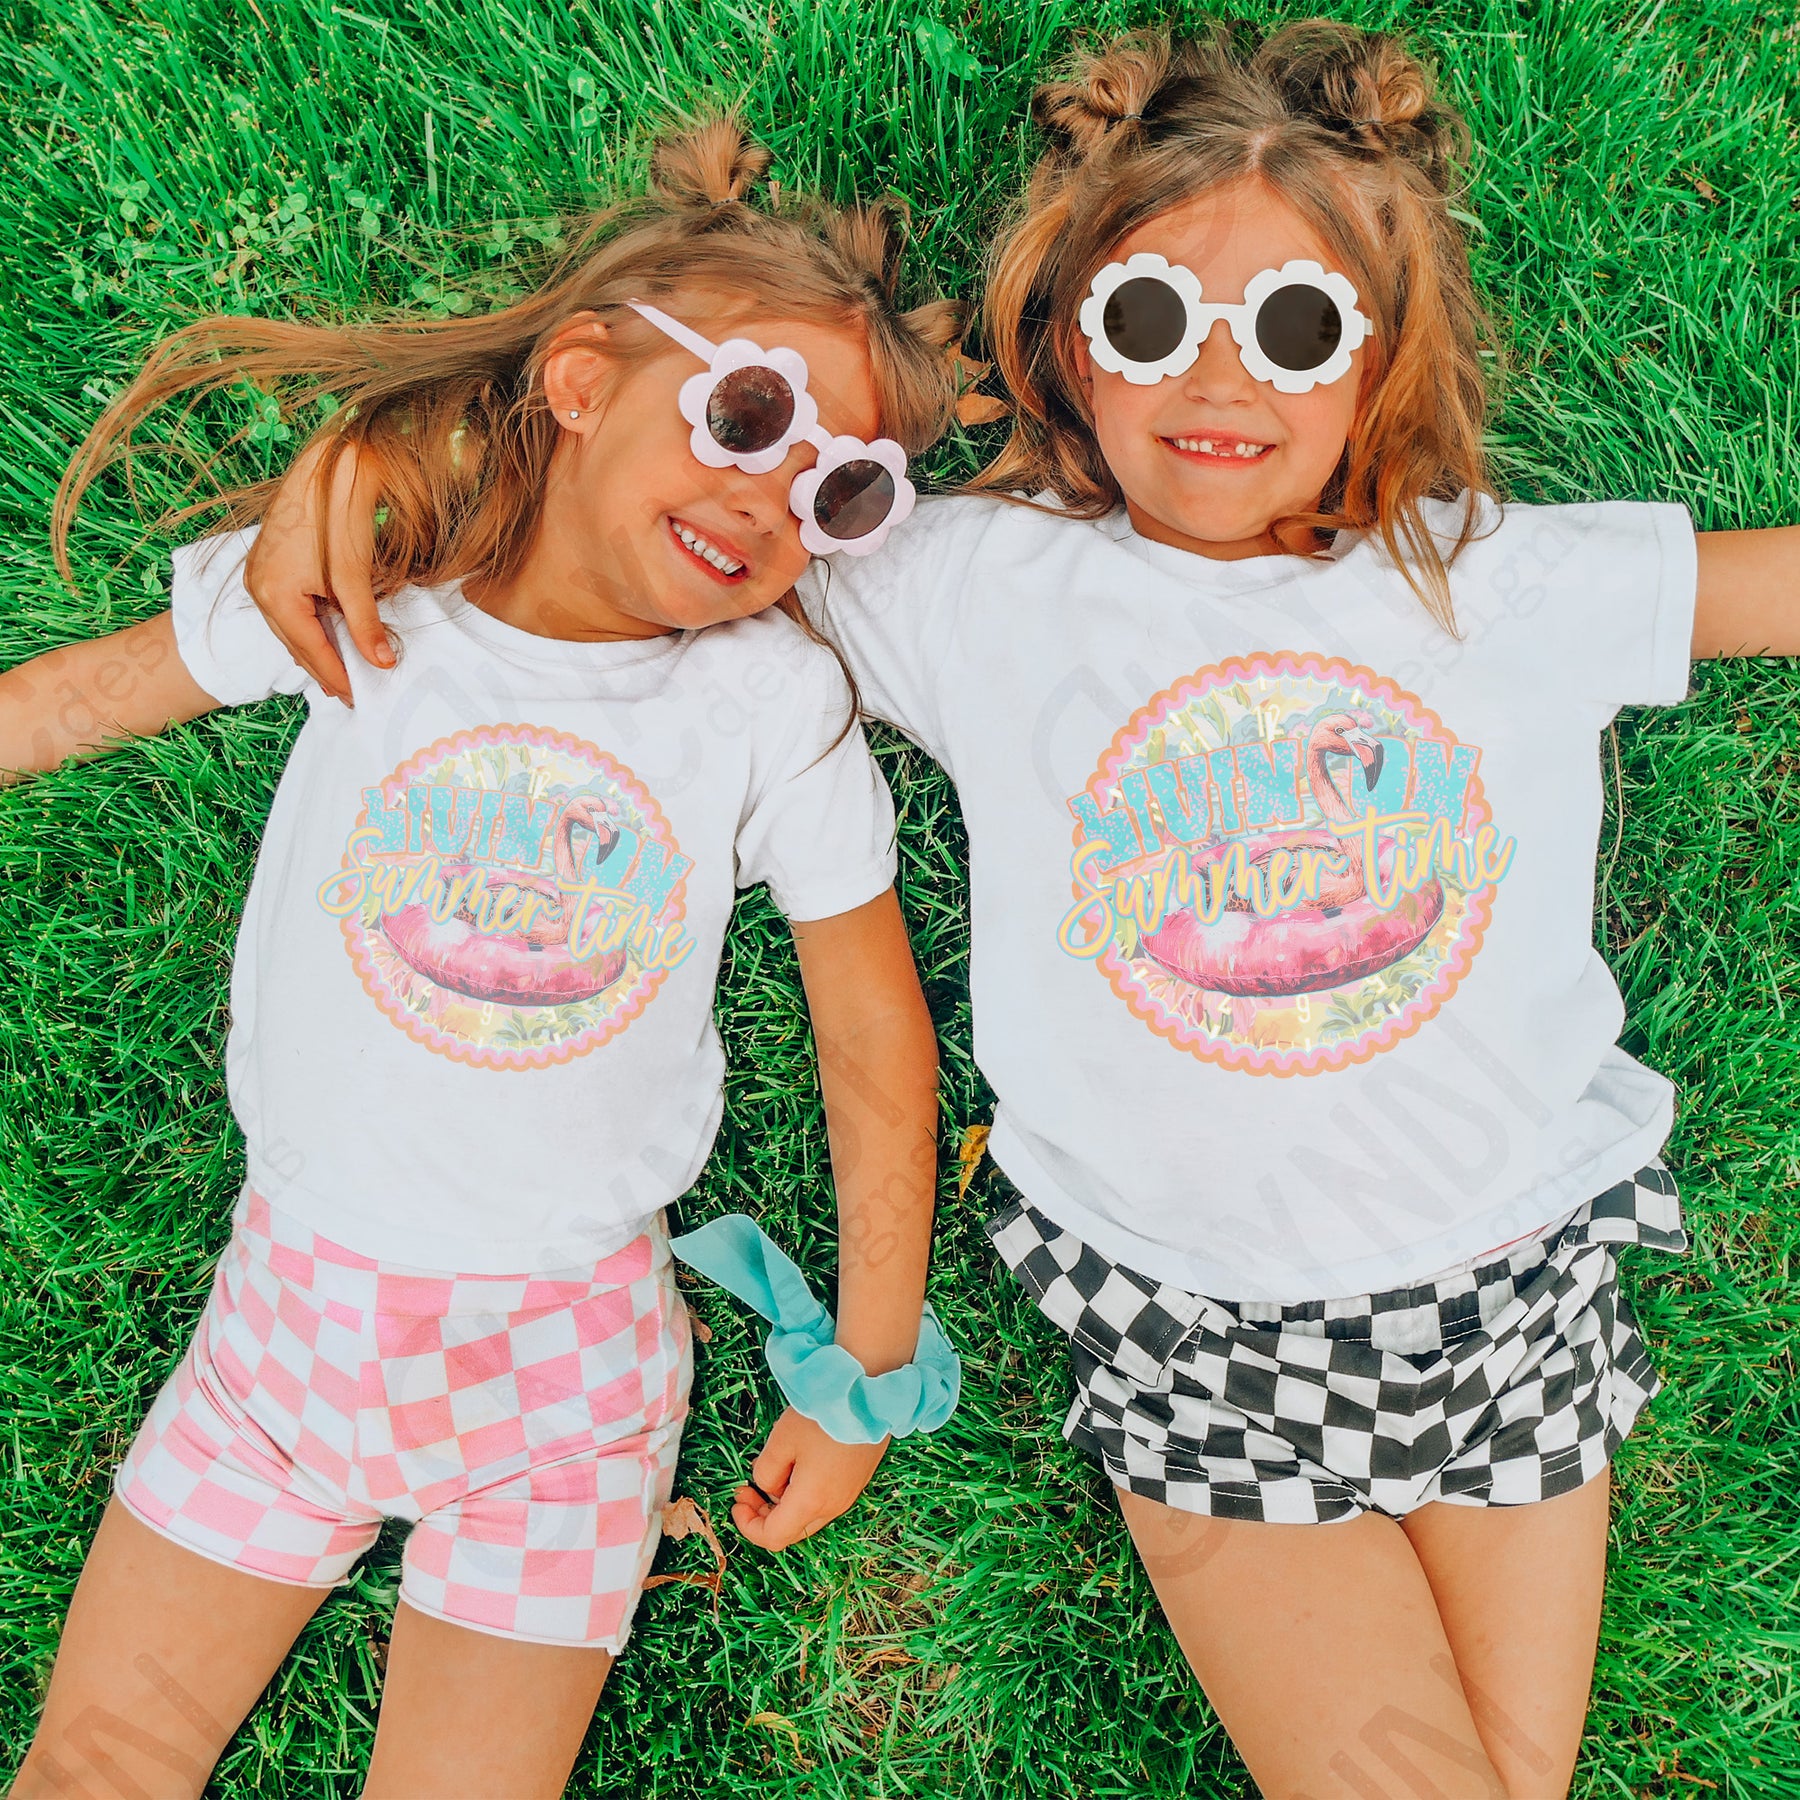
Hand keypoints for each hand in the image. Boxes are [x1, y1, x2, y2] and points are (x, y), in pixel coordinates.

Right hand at [244, 435, 386, 705]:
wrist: (327, 467)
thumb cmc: (338, 517)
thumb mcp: (355, 579)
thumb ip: (366, 625)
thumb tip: (383, 663)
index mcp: (273, 595)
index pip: (309, 649)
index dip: (335, 675)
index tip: (357, 698)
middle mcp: (257, 588)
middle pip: (295, 642)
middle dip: (324, 667)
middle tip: (351, 693)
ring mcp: (258, 575)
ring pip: (290, 626)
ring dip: (316, 647)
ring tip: (343, 670)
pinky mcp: (267, 564)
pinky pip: (287, 608)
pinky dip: (309, 624)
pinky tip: (328, 634)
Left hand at [731, 1407, 888, 1551]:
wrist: (869, 1393)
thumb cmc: (822, 1416)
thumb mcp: (781, 1441)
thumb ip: (765, 1471)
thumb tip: (767, 1486)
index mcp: (811, 1501)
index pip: (774, 1537)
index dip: (748, 1526)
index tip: (737, 1501)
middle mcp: (833, 1506)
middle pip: (793, 1531)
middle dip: (764, 1515)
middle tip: (748, 1489)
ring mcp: (849, 1494)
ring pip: (809, 1516)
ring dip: (784, 1504)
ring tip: (773, 1471)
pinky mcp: (858, 1480)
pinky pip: (825, 1501)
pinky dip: (804, 1495)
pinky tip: (799, 1465)